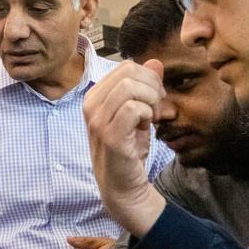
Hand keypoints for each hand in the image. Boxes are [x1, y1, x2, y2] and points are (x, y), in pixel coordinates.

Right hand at [83, 60, 167, 236]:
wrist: (122, 186)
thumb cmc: (129, 150)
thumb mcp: (139, 113)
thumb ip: (146, 87)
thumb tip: (156, 62)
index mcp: (94, 97)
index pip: (126, 67)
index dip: (148, 78)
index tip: (156, 99)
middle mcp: (90, 106)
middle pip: (128, 72)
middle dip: (151, 86)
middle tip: (158, 107)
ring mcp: (97, 121)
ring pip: (130, 86)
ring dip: (150, 100)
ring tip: (152, 117)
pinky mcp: (109, 136)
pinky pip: (133, 108)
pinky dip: (147, 114)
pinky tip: (147, 126)